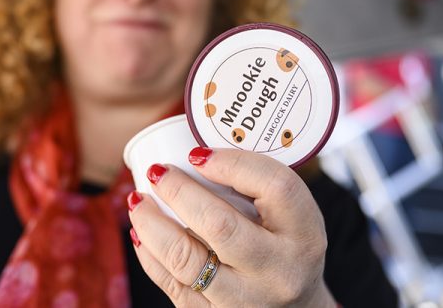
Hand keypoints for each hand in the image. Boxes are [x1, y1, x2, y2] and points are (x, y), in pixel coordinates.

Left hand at [128, 148, 335, 306]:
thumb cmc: (286, 246)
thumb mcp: (292, 215)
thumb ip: (257, 184)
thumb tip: (193, 149)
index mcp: (305, 233)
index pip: (275, 186)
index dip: (232, 164)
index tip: (198, 153)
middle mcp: (280, 270)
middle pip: (221, 226)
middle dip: (179, 192)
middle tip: (157, 172)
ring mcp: (248, 300)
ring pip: (187, 261)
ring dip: (152, 225)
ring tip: (137, 201)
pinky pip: (174, 287)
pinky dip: (150, 257)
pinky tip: (141, 235)